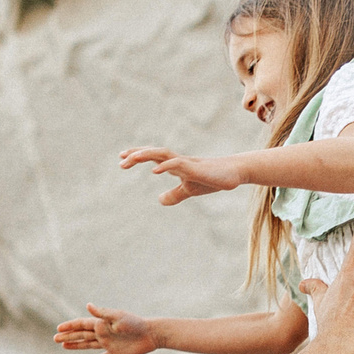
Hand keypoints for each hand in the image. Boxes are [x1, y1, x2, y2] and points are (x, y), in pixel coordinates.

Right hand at [54, 304, 159, 353]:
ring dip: (76, 345)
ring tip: (64, 345)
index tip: (58, 328)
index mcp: (101, 324)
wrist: (151, 334)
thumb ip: (102, 313)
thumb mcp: (118, 317)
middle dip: (68, 336)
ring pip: (88, 345)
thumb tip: (88, 305)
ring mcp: (109, 344)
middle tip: (55, 338)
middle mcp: (103, 333)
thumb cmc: (135, 323)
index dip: (70, 326)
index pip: (81, 324)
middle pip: (82, 335)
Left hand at [119, 146, 242, 206]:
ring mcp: (186, 162)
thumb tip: (159, 200)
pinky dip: (165, 165)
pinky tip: (154, 171)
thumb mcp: (189, 190)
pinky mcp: (195, 168)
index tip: (121, 159)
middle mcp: (177, 160)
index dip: (137, 156)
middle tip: (120, 160)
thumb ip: (174, 194)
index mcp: (175, 165)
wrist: (233, 174)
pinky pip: (177, 163)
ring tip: (131, 158)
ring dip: (146, 155)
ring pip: (162, 153)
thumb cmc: (211, 179)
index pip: (152, 157)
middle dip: (136, 154)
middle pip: (153, 153)